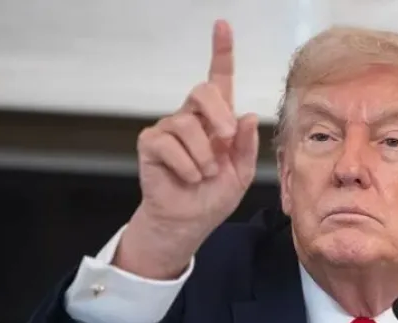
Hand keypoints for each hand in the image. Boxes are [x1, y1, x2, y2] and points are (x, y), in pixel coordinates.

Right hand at [116, 19, 259, 278]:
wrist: (189, 222)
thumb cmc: (213, 196)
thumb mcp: (240, 173)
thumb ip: (245, 146)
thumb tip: (246, 116)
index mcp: (217, 120)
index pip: (219, 79)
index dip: (221, 51)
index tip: (222, 25)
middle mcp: (192, 118)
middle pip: (202, 90)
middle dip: (218, 115)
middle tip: (225, 140)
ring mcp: (169, 129)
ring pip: (187, 125)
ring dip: (204, 156)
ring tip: (205, 175)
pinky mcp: (151, 143)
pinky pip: (170, 145)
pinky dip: (187, 167)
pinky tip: (188, 178)